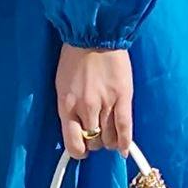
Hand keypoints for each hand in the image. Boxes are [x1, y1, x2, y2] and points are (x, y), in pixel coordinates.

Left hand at [52, 43, 135, 158]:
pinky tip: (124, 149)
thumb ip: (69, 109)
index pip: (73, 144)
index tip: (83, 149)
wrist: (94, 36)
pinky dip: (125, 141)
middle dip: (96, 142)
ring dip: (110, 141)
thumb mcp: (62, 86)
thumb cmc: (75, 59)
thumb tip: (76, 129)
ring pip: (110, 138)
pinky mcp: (123, 97)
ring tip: (111, 134)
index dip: (79, 151)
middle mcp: (85, 109)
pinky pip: (125, 127)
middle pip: (94, 142)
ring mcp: (105, 104)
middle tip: (98, 134)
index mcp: (66, 106)